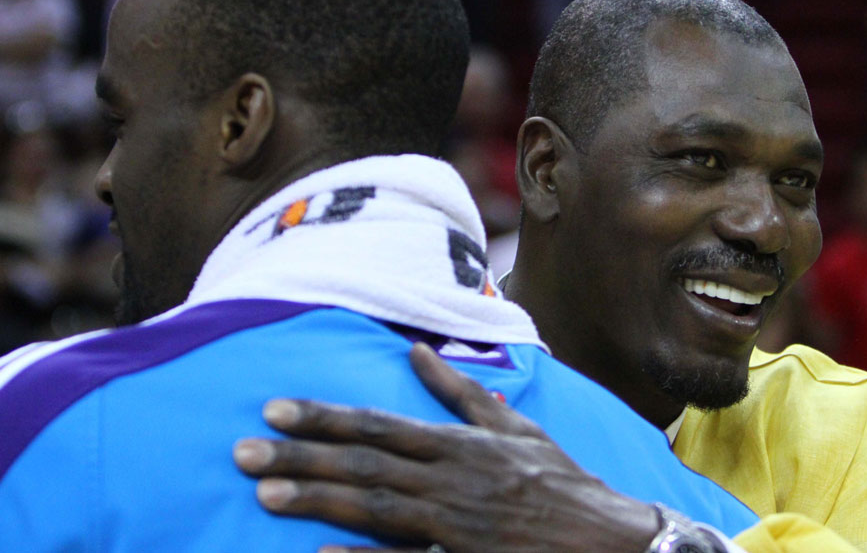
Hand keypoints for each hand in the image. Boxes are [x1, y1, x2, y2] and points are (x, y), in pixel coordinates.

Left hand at [233, 343, 659, 552]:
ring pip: (374, 509)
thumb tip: (416, 351)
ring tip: (264, 494)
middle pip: (364, 464)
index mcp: (460, 445)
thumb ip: (460, 392)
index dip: (323, 417)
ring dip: (317, 500)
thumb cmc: (559, 481)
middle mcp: (452, 480)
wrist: (607, 538)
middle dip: (300, 457)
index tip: (274, 409)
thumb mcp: (513, 429)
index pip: (378, 425)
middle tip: (241, 453)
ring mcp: (455, 525)